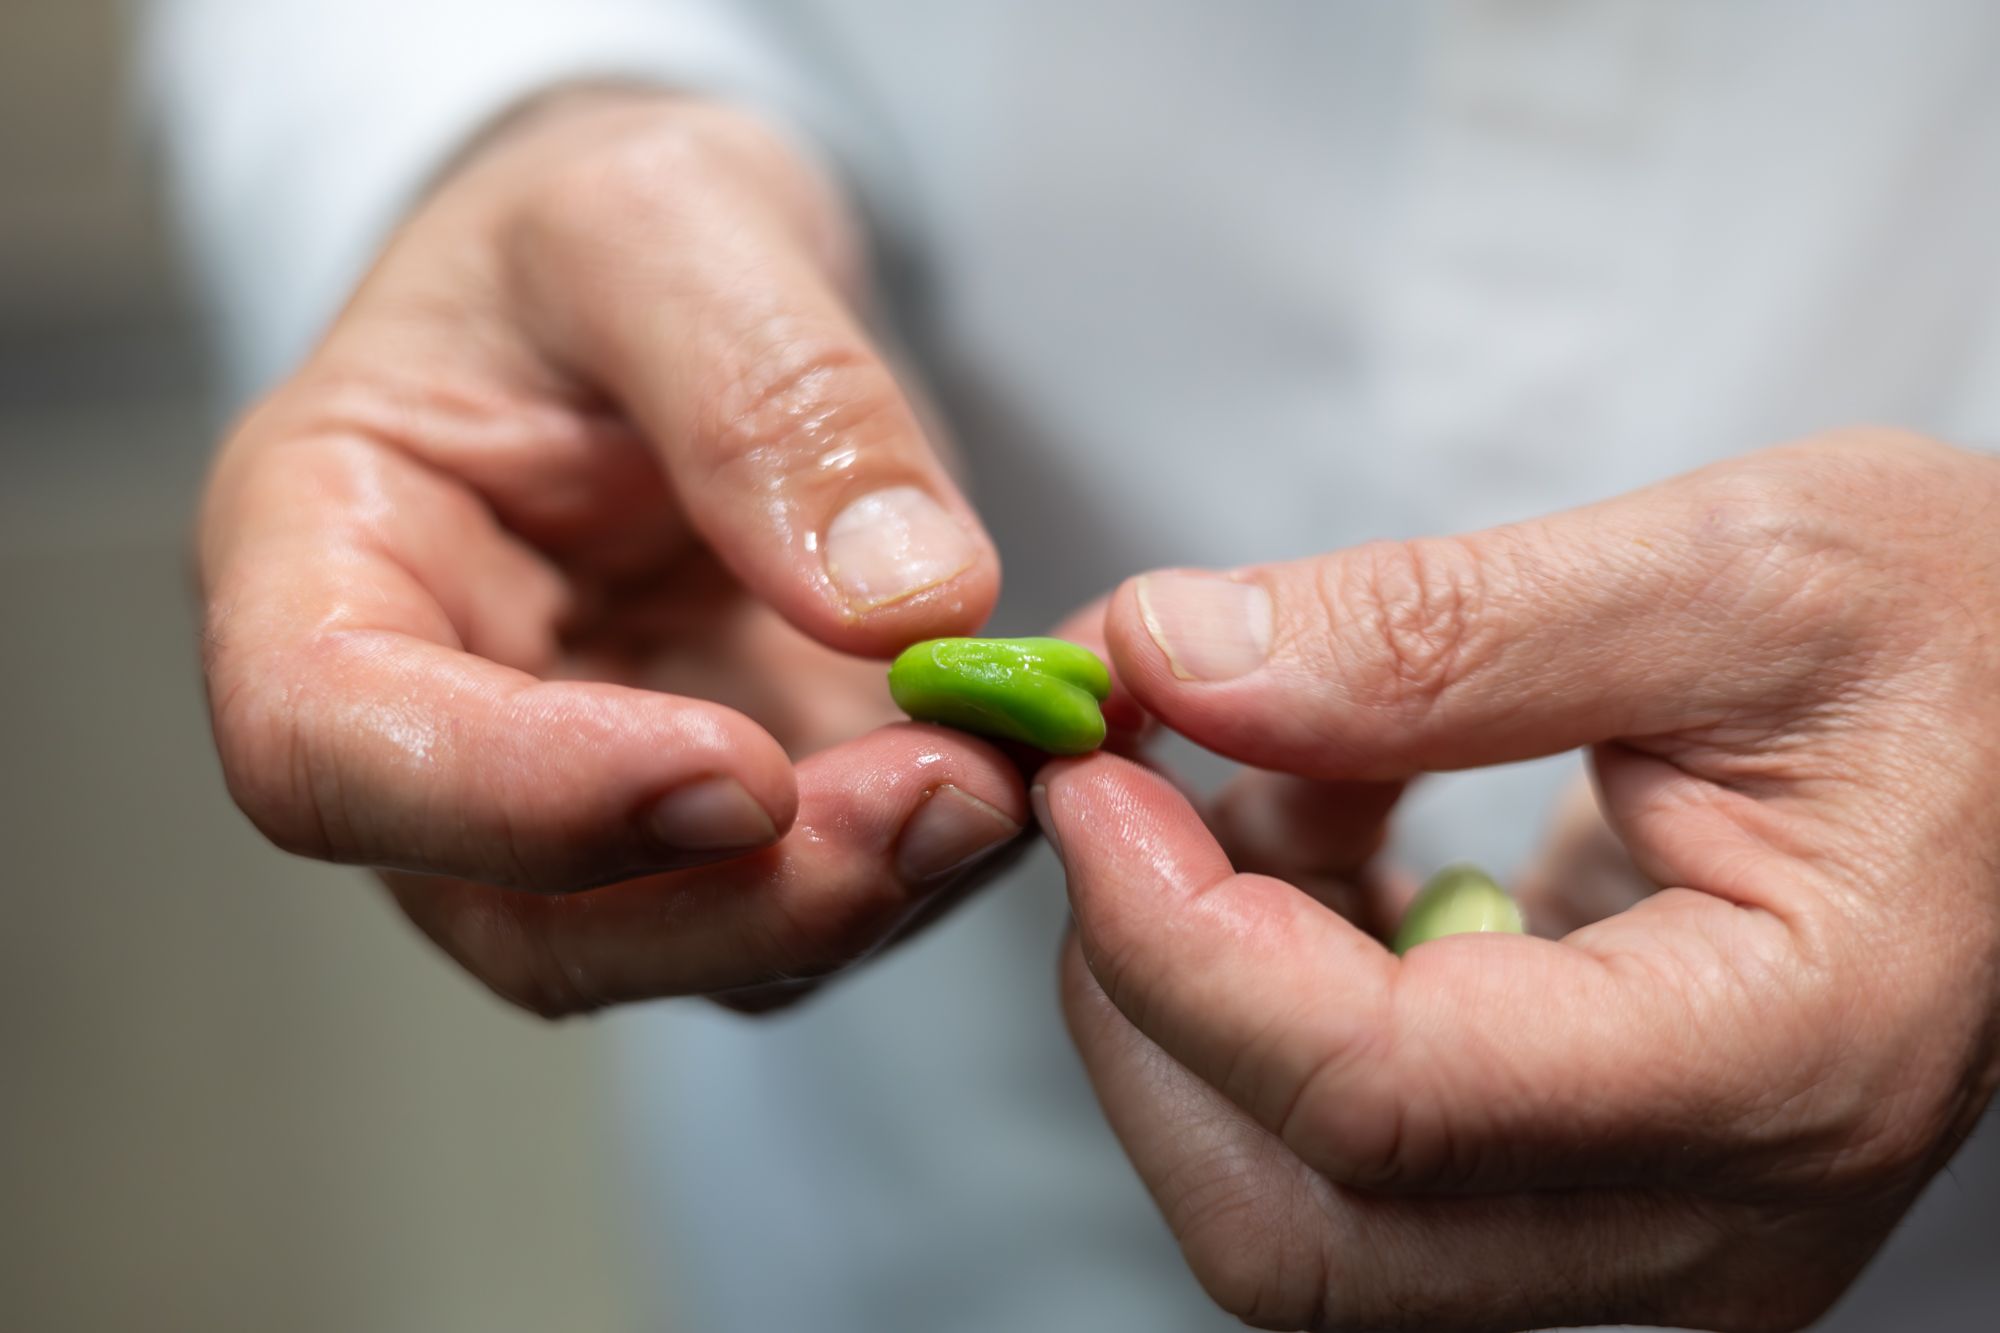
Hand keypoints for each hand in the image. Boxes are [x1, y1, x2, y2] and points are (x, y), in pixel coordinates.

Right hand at [198, 90, 1024, 1015]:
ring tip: (1011, 769)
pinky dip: (929, 856)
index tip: (741, 774)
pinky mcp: (722, 818)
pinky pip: (811, 894)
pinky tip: (1034, 754)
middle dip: (748, 898)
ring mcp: (581, 795)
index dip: (525, 805)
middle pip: (527, 919)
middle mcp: (433, 720)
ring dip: (861, 896)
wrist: (673, 272)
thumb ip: (764, 392)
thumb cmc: (603, 220)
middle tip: (948, 798)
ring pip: (688, 942)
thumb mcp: (665, 219)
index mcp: (324, 556)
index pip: (330, 751)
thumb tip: (908, 606)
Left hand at [1043, 430, 1999, 1329]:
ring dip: (1204, 987)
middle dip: (1152, 991)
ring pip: (1293, 1208)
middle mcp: (1713, 1218)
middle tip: (1134, 776)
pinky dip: (1268, 992)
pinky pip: (1344, 1156)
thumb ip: (1434, 630)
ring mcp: (1649, 1234)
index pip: (1382, 1098)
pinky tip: (1335, 824)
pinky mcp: (1594, 1195)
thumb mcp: (1733, 569)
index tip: (1087, 767)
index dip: (1174, 937)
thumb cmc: (1969, 639)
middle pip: (1296, 1219)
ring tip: (1282, 768)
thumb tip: (1167, 657)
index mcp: (1779, 1063)